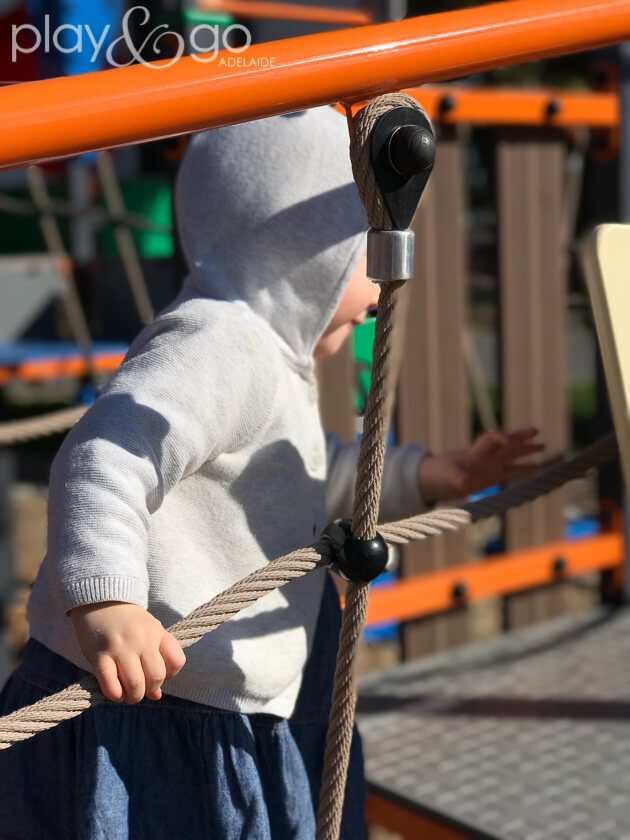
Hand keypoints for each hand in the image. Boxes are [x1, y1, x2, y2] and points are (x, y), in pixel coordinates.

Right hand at [68, 601, 185, 703]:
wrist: (100, 601)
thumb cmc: (128, 622)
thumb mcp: (148, 634)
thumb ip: (156, 661)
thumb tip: (157, 697)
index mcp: (157, 632)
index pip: (177, 661)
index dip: (171, 674)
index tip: (159, 675)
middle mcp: (141, 639)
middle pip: (156, 677)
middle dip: (149, 690)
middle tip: (141, 689)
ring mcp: (120, 647)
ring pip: (135, 684)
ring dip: (133, 696)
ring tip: (129, 695)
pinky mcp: (99, 656)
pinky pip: (110, 685)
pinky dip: (115, 695)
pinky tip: (115, 693)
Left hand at [418, 427, 544, 503]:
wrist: (438, 479)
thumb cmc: (441, 472)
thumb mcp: (448, 475)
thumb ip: (457, 477)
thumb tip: (464, 481)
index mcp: (476, 451)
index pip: (491, 438)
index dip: (501, 437)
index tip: (508, 440)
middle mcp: (487, 455)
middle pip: (507, 442)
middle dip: (520, 437)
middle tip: (535, 431)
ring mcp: (492, 465)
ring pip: (513, 454)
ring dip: (527, 450)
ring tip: (543, 446)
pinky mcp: (494, 477)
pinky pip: (513, 471)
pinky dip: (525, 469)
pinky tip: (538, 467)